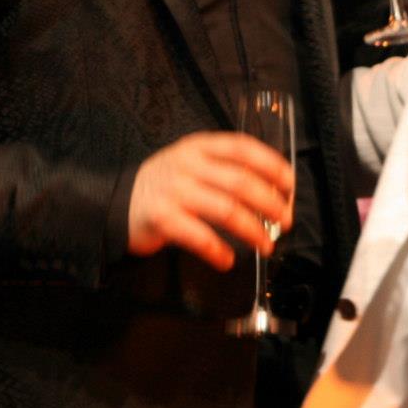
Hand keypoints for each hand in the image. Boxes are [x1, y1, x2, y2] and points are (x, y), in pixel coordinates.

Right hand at [126, 131, 293, 271]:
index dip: (271, 165)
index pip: (242, 148)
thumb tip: (271, 189)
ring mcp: (173, 190)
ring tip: (266, 245)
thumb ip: (222, 168)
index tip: (289, 185)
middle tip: (286, 221)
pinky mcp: (162, 218)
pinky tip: (228, 260)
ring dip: (253, 230)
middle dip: (271, 203)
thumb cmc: (165, 185)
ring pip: (227, 210)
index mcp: (199, 146)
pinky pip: (200, 237)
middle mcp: (187, 164)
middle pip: (241, 182)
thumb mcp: (190, 163)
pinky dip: (218, 252)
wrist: (117, 204)